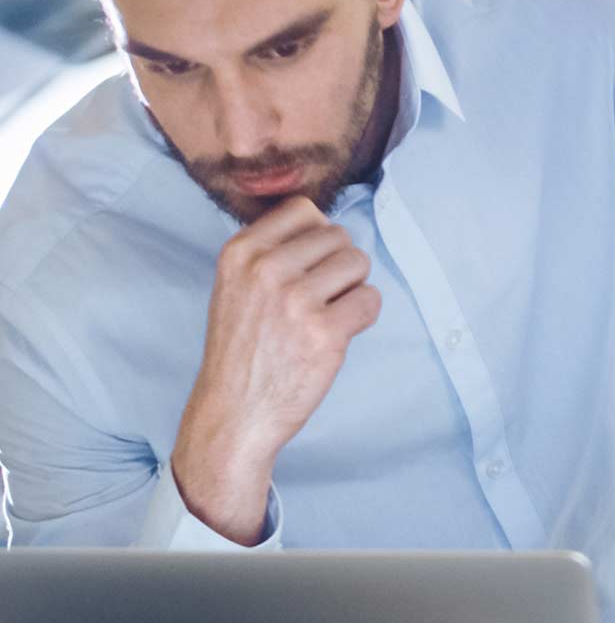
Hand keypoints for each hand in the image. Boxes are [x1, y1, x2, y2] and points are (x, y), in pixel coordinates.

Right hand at [173, 197, 380, 542]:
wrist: (234, 412)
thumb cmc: (243, 348)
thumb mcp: (236, 285)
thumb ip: (273, 251)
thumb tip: (325, 223)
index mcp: (241, 252)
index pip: (304, 210)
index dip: (317, 236)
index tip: (308, 265)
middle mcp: (266, 270)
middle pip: (338, 236)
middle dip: (338, 265)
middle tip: (318, 297)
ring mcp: (296, 301)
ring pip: (358, 263)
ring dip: (353, 288)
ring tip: (327, 313)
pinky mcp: (325, 332)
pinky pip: (371, 300)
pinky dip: (363, 316)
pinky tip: (337, 333)